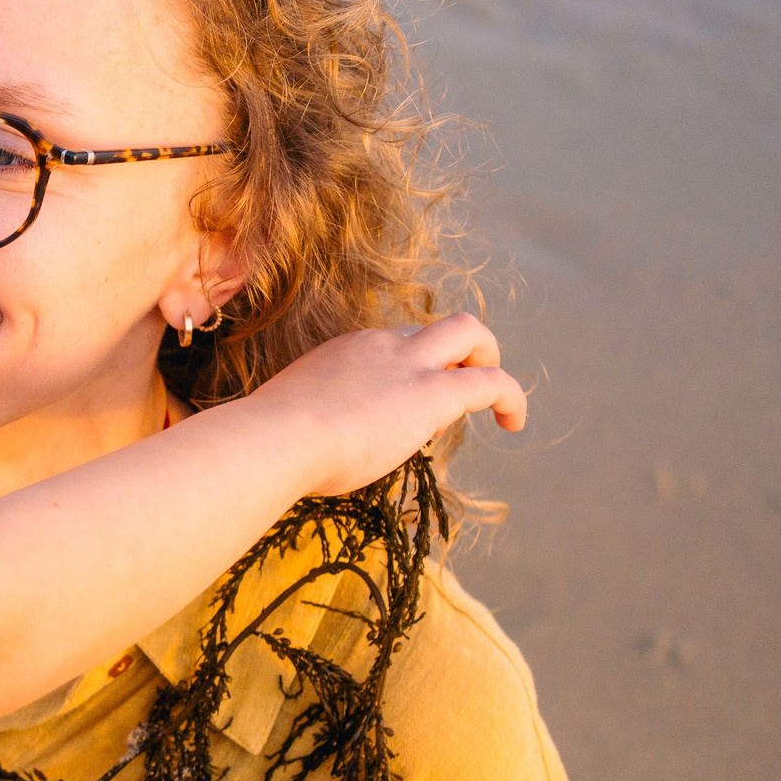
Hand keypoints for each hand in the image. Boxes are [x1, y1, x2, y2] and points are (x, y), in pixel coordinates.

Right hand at [248, 314, 528, 496]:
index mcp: (342, 352)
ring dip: (488, 358)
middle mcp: (378, 346)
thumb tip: (298, 455)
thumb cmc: (267, 444)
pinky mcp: (433, 392)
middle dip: (459, 348)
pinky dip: (511, 397)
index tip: (400, 411)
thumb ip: (301, 427)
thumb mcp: (284, 424)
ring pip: (468, 330)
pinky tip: (514, 423)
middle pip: (432, 325)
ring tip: (499, 401)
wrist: (276, 439)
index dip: (407, 372)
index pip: (390, 346)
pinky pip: (491, 382)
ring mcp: (407, 364)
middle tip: (461, 386)